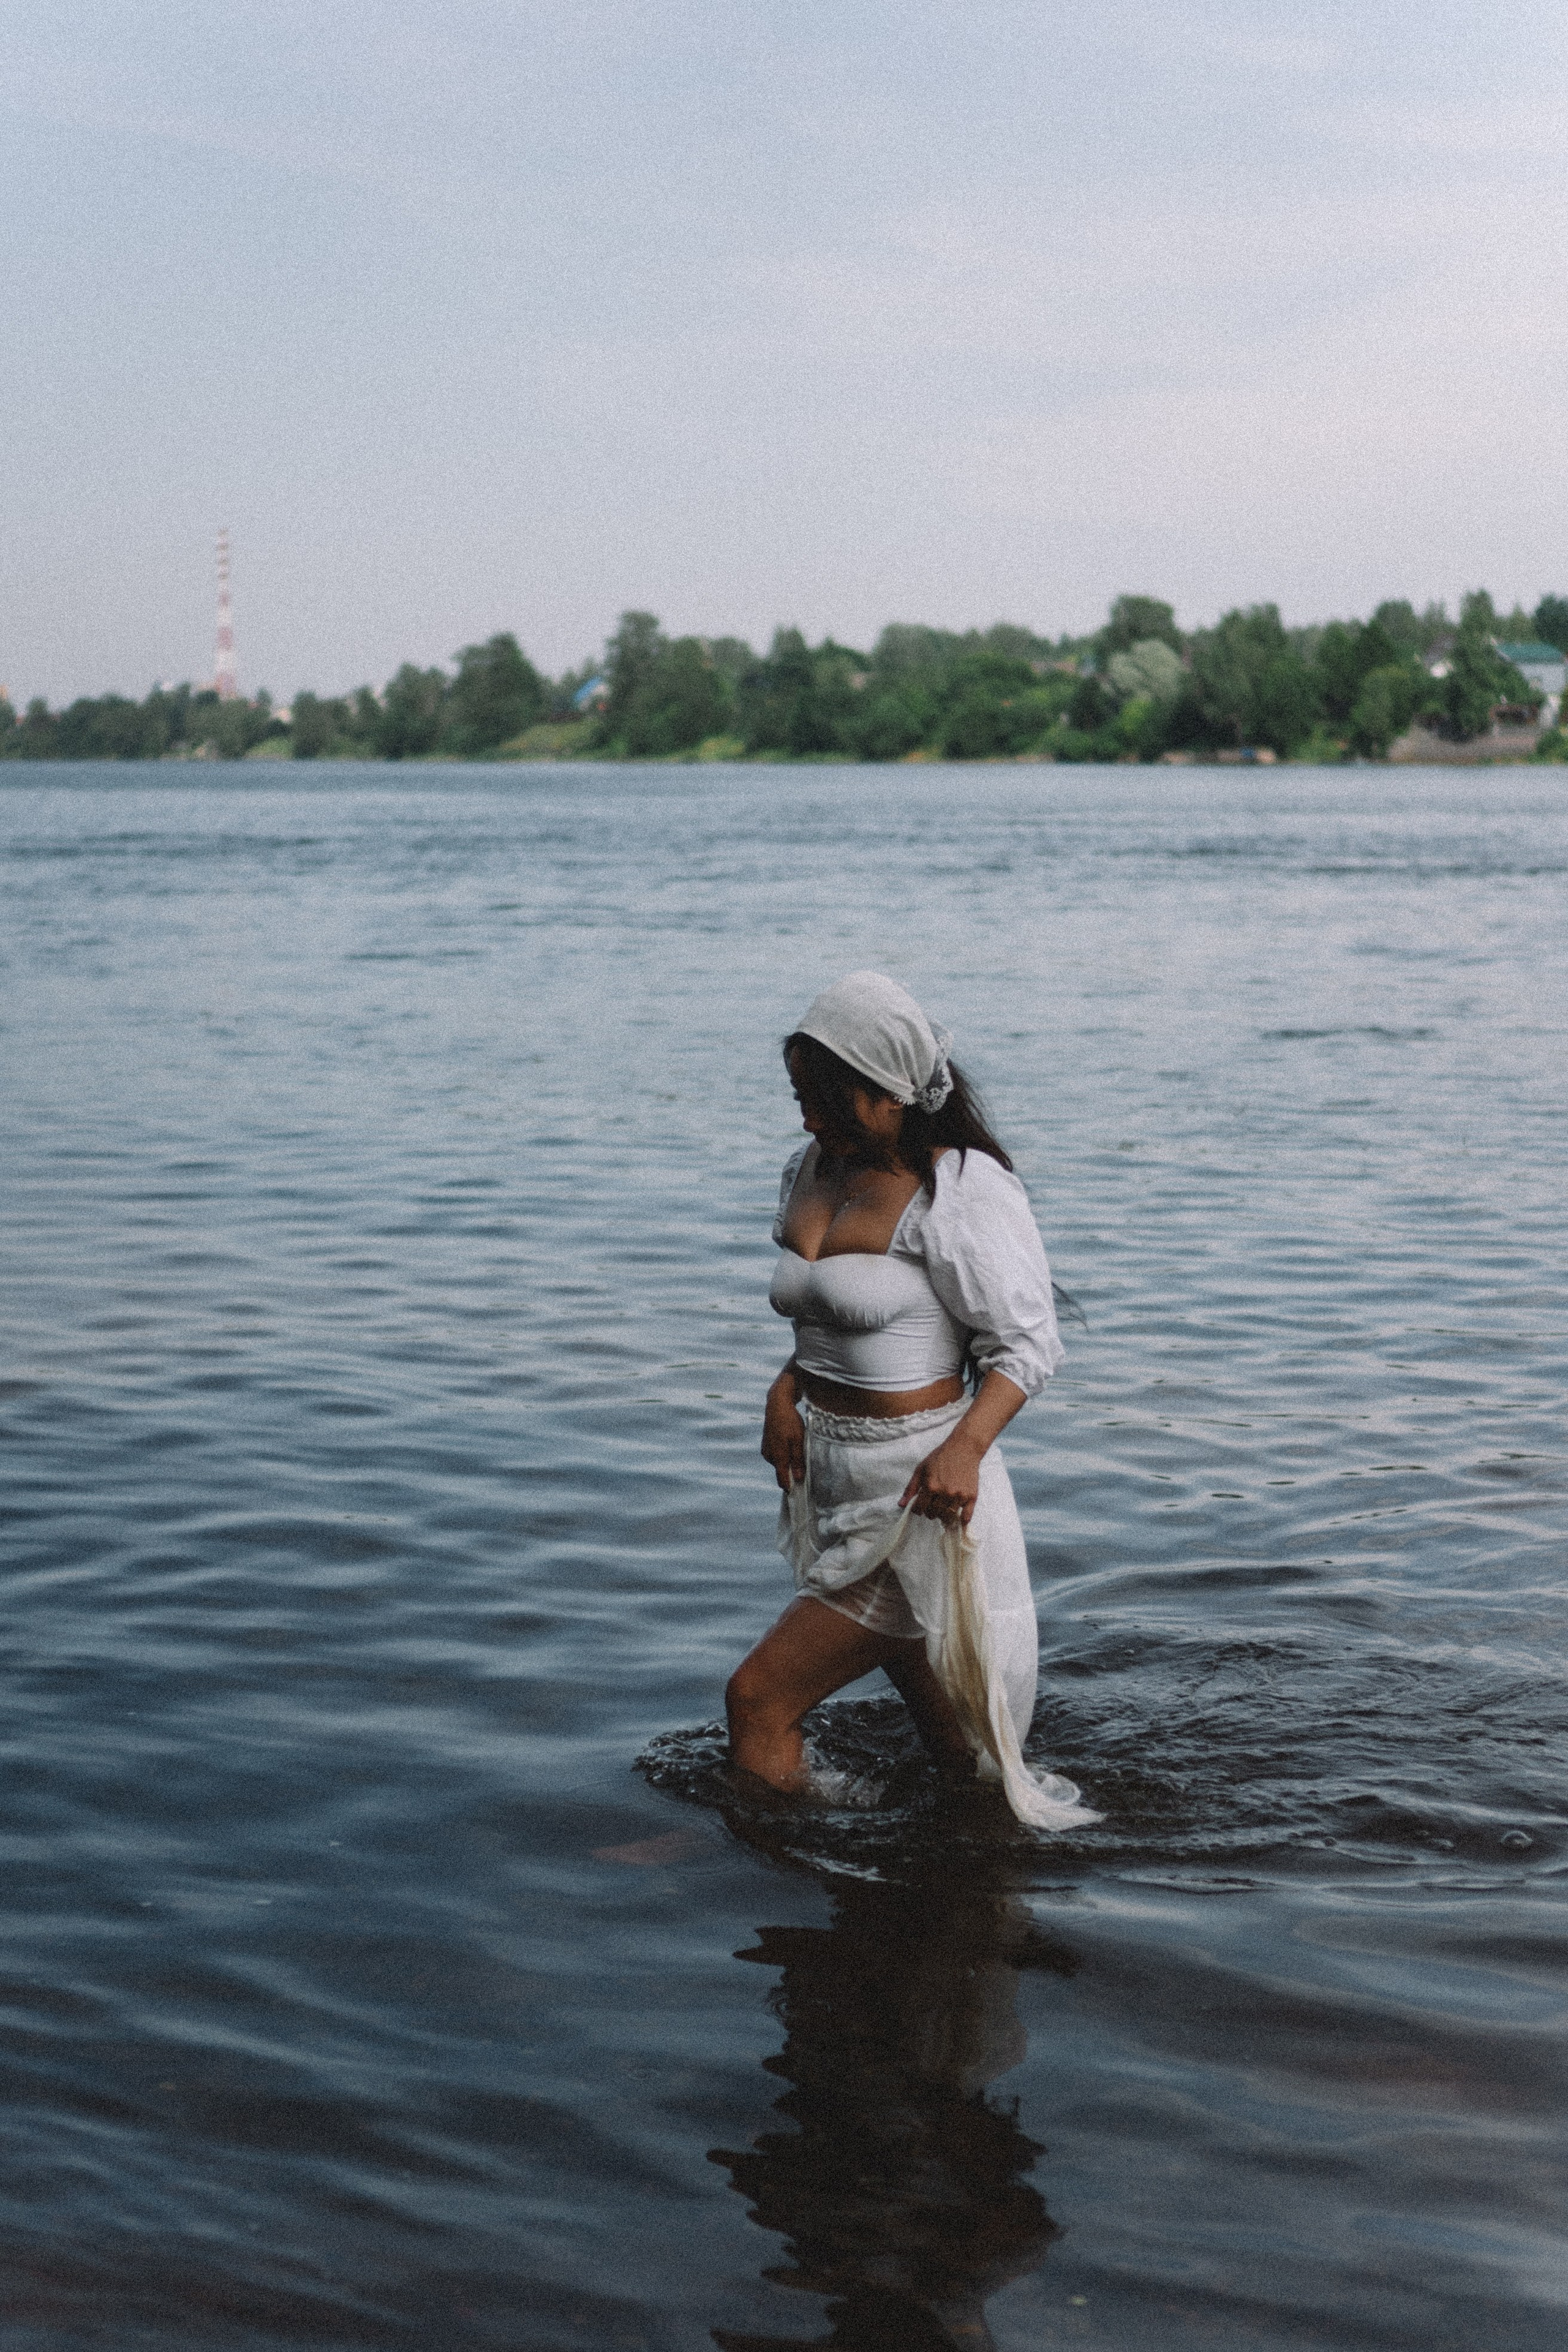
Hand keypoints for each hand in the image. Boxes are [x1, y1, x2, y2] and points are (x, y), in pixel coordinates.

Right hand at [761, 1369, 805, 1490]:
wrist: (776, 1405)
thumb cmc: (790, 1422)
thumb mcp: (799, 1441)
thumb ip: (798, 1460)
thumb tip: (799, 1478)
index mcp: (778, 1457)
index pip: (783, 1480)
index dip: (791, 1488)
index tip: (799, 1494)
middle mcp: (769, 1456)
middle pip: (782, 1472)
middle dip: (792, 1472)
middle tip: (804, 1463)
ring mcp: (766, 1450)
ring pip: (779, 1463)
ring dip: (788, 1461)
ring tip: (797, 1448)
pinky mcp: (766, 1445)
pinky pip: (776, 1455)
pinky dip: (783, 1454)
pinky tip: (789, 1443)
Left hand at [900, 1431, 982, 1527]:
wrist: (964, 1448)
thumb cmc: (940, 1457)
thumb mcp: (921, 1469)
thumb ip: (910, 1488)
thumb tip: (901, 1505)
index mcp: (930, 1486)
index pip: (919, 1509)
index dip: (917, 1509)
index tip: (919, 1506)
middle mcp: (945, 1493)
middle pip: (933, 1514)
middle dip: (930, 1511)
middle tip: (932, 1504)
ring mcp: (959, 1496)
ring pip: (947, 1516)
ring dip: (943, 1515)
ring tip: (943, 1507)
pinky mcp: (971, 1497)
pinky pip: (966, 1517)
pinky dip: (962, 1520)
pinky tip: (958, 1518)